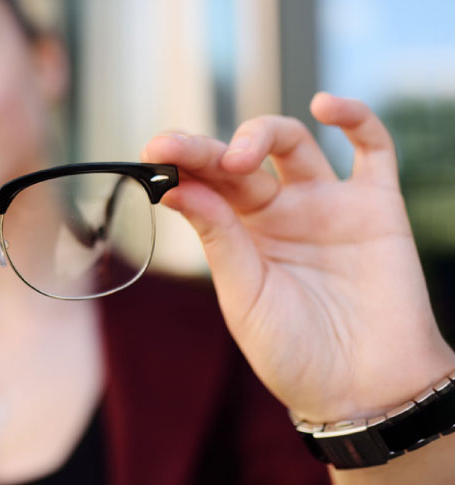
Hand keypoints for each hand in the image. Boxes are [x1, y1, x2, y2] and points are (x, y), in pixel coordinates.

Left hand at [142, 93, 454, 422]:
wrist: (363, 391)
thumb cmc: (295, 353)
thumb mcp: (244, 296)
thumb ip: (218, 239)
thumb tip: (175, 187)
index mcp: (239, 235)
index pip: (206, 184)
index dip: (181, 163)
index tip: (154, 150)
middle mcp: (279, 213)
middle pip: (240, 160)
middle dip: (206, 149)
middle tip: (179, 150)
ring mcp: (326, 205)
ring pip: (293, 144)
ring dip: (263, 133)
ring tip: (240, 154)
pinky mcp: (376, 207)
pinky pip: (372, 149)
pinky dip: (356, 119)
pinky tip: (328, 106)